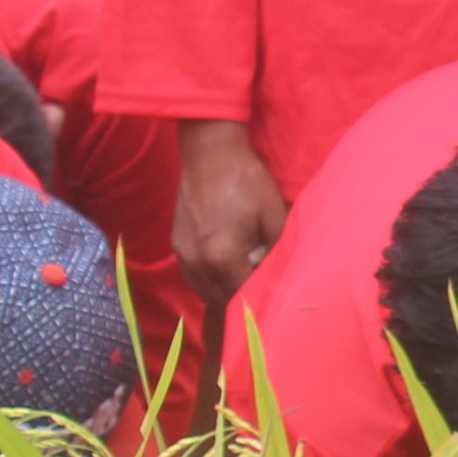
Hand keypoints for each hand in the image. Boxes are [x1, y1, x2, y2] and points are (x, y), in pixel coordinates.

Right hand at [173, 119, 288, 307]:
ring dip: (224, 293)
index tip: (275, 305)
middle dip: (241, 303)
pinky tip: (227, 272)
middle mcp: (196, 261)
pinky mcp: (176, 243)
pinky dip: (209, 281)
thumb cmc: (247, 180)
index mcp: (221, 257)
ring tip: (246, 285)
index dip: (260, 303)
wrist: (209, 150)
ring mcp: (182, 253)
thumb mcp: (274, 216)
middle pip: (219, 300)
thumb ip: (277, 252)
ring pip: (203, 291)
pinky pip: (193, 276)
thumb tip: (281, 277)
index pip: (242, 297)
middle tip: (263, 298)